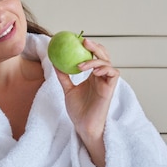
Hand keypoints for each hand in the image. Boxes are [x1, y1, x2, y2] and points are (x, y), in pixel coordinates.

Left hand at [55, 38, 118, 166]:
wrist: (84, 126)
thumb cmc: (78, 110)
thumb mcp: (68, 90)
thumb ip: (64, 76)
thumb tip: (54, 62)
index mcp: (93, 76)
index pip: (94, 57)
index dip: (89, 48)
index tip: (77, 40)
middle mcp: (101, 77)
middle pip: (103, 56)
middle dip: (96, 47)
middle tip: (84, 41)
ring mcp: (106, 82)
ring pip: (108, 63)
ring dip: (96, 60)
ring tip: (81, 64)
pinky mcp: (110, 89)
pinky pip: (112, 73)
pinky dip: (104, 69)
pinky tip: (92, 70)